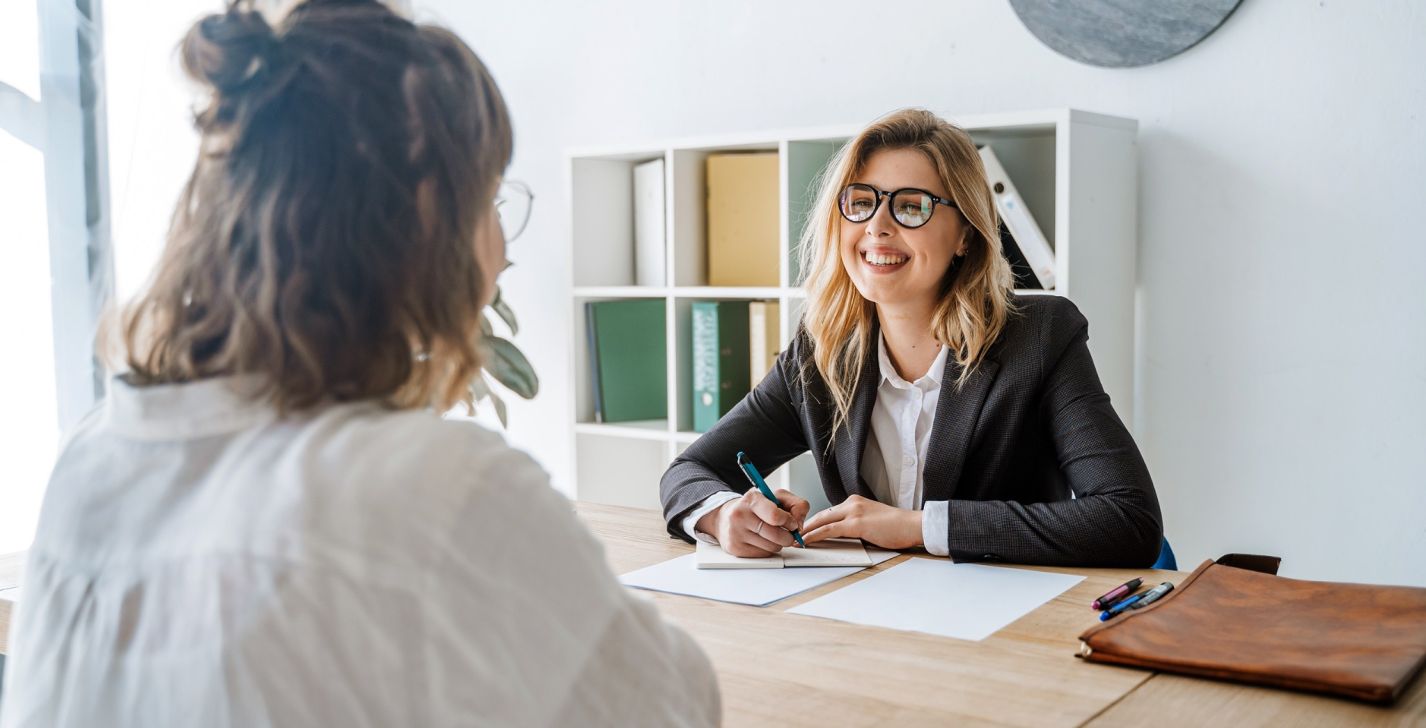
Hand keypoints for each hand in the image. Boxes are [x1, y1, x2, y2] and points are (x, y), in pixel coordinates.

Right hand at [696, 488, 809, 557]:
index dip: (789, 522)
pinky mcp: (735, 548)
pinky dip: (767, 550)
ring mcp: (735, 533)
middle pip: (777, 536)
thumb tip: (799, 525)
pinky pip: (763, 555)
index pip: (775, 516)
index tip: (792, 523)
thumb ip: (797, 505)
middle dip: (788, 536)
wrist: (726, 517)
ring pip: (772, 547)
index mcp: (752, 499)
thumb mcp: (777, 497)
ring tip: (771, 534)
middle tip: (787, 533)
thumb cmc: (756, 507)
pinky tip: (761, 540)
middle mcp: (739, 515)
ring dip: (777, 543)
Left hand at [801, 494, 923, 549]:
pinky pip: (829, 530)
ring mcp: (853, 512)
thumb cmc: (897, 527)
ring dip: (807, 531)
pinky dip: (815, 535)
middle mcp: (852, 503)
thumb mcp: (872, 521)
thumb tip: (842, 535)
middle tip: (792, 534)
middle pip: (822, 514)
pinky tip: (807, 541)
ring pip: (822, 521)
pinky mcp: (856, 523)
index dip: (815, 522)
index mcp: (855, 502)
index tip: (804, 530)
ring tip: (795, 540)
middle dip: (805, 525)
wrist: (912, 525)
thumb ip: (856, 524)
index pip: (829, 512)